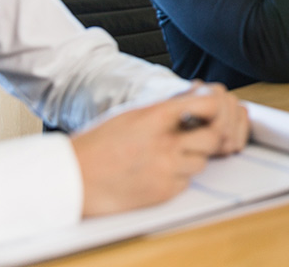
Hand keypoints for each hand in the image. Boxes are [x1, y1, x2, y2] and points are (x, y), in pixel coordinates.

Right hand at [72, 85, 248, 217]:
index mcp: (157, 116)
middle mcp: (166, 142)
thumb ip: (168, 107)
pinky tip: (156, 174)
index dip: (216, 109)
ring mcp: (166, 169)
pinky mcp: (163, 193)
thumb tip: (198, 95)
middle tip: (193, 138)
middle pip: (214, 137)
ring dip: (191, 160)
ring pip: (202, 162)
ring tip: (165, 157)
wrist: (72, 178)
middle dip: (209, 137)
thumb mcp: (133, 114)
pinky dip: (178, 179)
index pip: (210, 104)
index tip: (211, 113)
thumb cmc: (99, 144)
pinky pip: (186, 183)